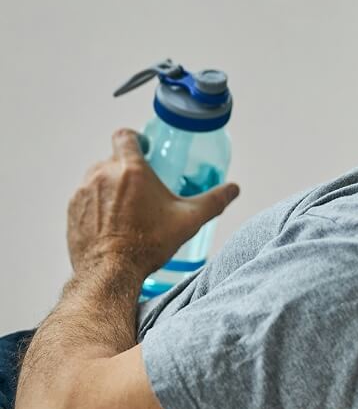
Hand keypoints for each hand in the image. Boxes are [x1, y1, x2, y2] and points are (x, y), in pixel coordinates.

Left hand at [66, 128, 239, 277]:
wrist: (111, 272)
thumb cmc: (148, 244)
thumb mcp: (188, 220)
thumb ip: (213, 201)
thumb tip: (234, 189)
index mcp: (130, 169)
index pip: (125, 136)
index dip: (135, 139)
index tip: (144, 149)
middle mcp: (102, 174)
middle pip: (113, 159)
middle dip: (127, 169)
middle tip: (141, 188)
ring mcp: (83, 192)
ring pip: (97, 178)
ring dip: (110, 187)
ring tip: (126, 208)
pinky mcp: (73, 210)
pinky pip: (85, 198)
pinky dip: (97, 205)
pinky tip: (111, 222)